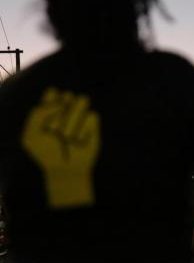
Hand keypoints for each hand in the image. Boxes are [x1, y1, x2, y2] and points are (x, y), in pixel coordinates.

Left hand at [22, 88, 100, 208]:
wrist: (65, 170)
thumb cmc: (46, 153)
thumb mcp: (31, 135)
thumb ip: (39, 113)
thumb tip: (64, 102)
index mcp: (50, 107)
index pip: (52, 92)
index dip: (50, 103)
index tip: (45, 120)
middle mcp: (67, 107)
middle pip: (67, 95)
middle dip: (60, 115)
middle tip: (55, 132)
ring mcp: (81, 114)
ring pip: (82, 100)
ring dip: (72, 122)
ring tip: (67, 138)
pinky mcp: (93, 122)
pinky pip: (91, 116)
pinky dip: (83, 131)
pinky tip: (79, 141)